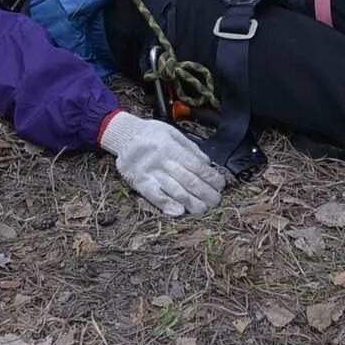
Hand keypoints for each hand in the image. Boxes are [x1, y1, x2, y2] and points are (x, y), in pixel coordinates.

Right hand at [99, 111, 229, 215]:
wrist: (124, 136)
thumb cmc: (152, 134)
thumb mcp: (173, 133)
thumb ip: (190, 148)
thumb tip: (207, 163)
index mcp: (171, 147)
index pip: (196, 166)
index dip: (211, 177)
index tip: (221, 185)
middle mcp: (162, 161)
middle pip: (189, 180)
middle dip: (206, 192)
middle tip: (216, 200)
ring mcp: (151, 173)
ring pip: (175, 190)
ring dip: (192, 202)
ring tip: (204, 209)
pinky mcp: (140, 183)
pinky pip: (154, 196)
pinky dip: (167, 205)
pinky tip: (179, 211)